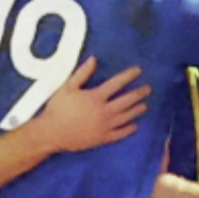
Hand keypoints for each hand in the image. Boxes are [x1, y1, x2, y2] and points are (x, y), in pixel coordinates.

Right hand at [35, 57, 150, 152]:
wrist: (50, 133)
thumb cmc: (58, 109)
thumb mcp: (67, 88)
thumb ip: (82, 73)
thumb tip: (94, 59)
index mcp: (96, 97)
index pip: (117, 83)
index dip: (128, 76)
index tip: (138, 71)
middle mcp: (104, 111)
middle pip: (127, 100)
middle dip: (139, 93)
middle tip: (148, 89)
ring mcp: (105, 126)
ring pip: (126, 117)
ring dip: (137, 110)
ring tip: (144, 105)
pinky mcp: (103, 138)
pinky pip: (120, 134)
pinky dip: (129, 129)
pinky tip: (134, 126)